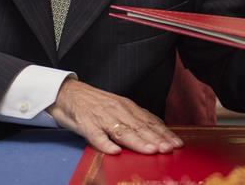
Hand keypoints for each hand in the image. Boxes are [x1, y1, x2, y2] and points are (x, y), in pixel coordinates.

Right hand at [46, 78, 182, 154]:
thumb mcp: (119, 107)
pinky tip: (115, 151)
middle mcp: (117, 111)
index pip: (149, 121)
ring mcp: (102, 118)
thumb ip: (135, 119)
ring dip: (138, 142)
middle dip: (156, 139)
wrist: (67, 92)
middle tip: (169, 148)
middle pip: (139, 127)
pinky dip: (105, 143)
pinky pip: (96, 135)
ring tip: (150, 150)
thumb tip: (156, 130)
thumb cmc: (95, 103)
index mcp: (127, 107)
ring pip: (122, 131)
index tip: (177, 143)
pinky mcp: (86, 124)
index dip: (164, 133)